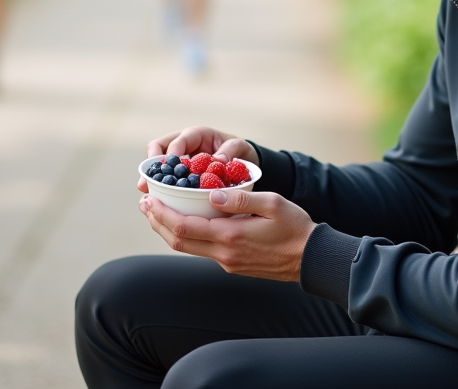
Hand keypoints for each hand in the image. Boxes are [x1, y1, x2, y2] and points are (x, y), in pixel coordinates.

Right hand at [137, 126, 256, 191]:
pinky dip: (160, 187)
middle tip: (148, 179)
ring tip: (145, 190)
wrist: (241, 159)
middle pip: (159, 148)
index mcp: (196, 134)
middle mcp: (183, 144)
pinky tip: (156, 200)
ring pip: (158, 164)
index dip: (172, 154)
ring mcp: (178, 159)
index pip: (179, 140)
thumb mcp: (239, 146)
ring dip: (151, 177)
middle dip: (152, 164)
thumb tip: (218, 161)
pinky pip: (165, 178)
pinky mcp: (178, 174)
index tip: (171, 167)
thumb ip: (230, 150)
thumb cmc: (238, 150)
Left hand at [140, 190, 315, 281]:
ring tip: (158, 213)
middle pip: (179, 241)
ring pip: (188, 247)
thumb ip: (239, 197)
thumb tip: (211, 193)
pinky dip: (187, 235)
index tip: (149, 200)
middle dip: (158, 222)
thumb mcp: (271, 203)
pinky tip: (186, 222)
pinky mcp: (233, 264)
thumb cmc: (295, 227)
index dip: (162, 214)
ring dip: (170, 230)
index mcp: (230, 236)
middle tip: (146, 204)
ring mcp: (227, 262)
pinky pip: (202, 250)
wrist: (311, 258)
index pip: (184, 227)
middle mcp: (224, 253)